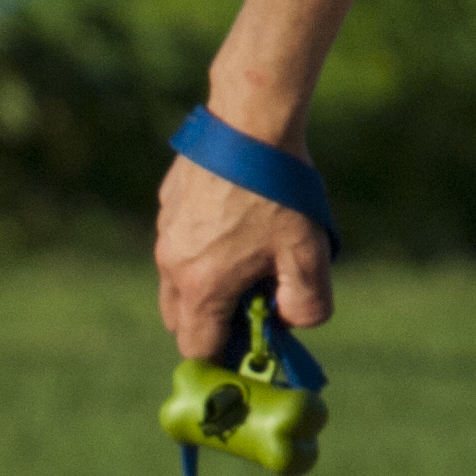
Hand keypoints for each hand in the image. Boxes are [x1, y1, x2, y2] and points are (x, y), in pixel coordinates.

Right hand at [155, 150, 333, 361]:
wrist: (251, 120)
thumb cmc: (280, 190)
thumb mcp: (309, 254)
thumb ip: (308, 306)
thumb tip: (291, 322)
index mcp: (201, 286)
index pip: (198, 349)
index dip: (226, 355)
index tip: (253, 340)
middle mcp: (171, 264)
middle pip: (180, 321)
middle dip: (212, 323)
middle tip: (251, 301)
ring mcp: (165, 232)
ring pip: (176, 282)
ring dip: (206, 285)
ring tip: (247, 256)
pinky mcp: (168, 204)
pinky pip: (178, 245)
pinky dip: (201, 250)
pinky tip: (236, 220)